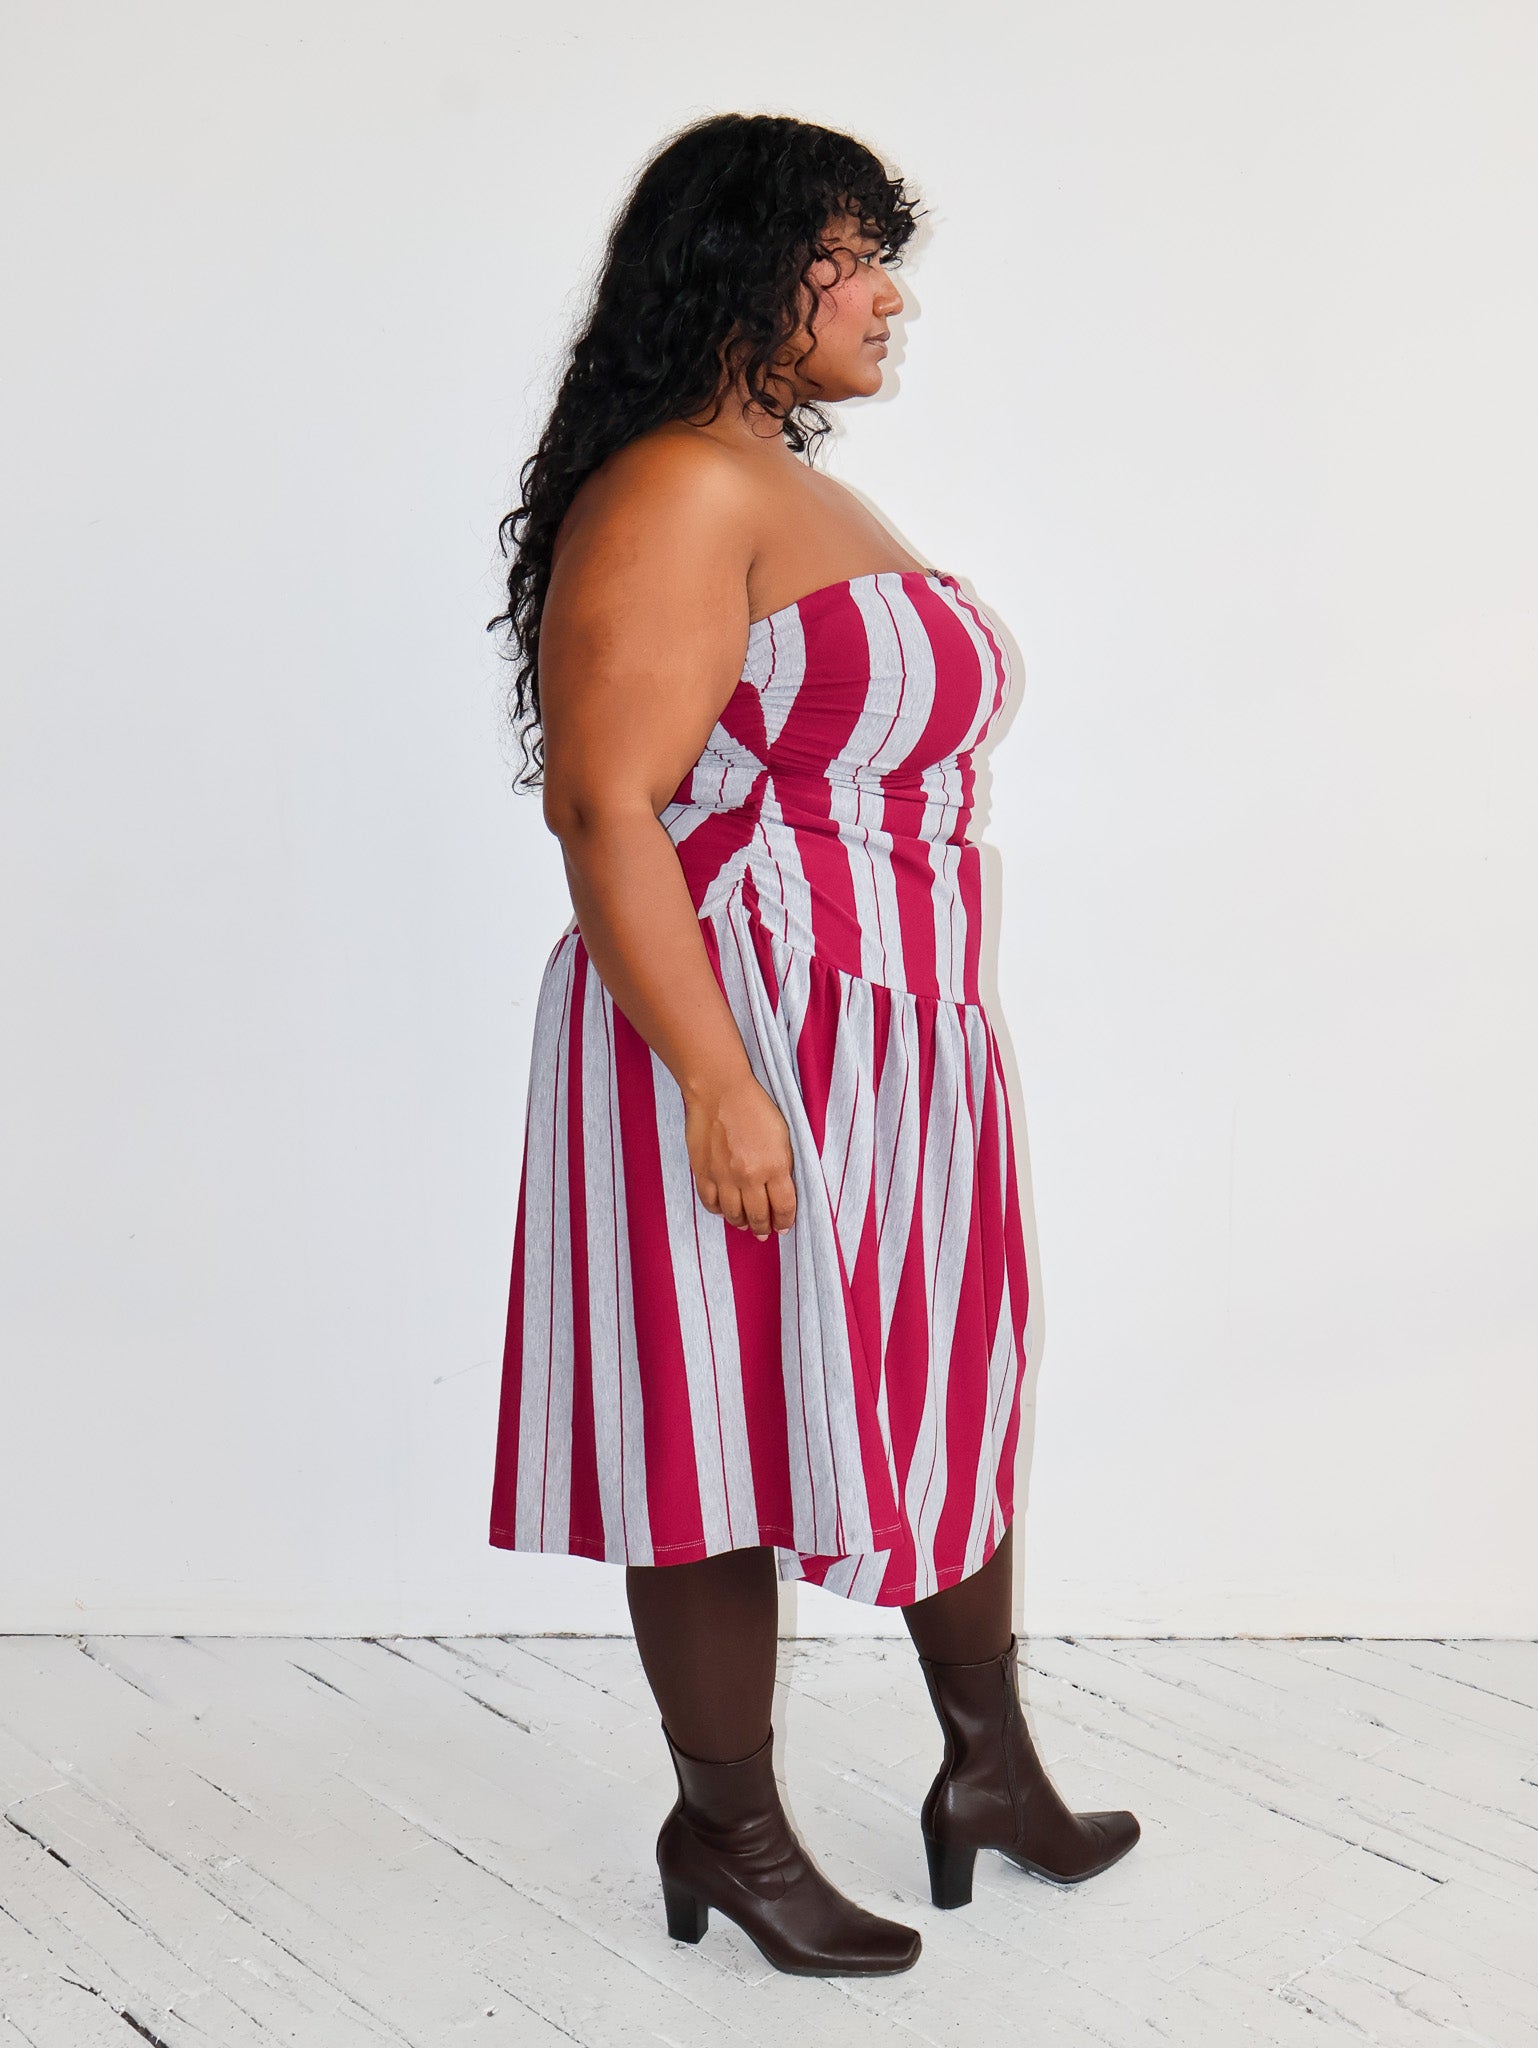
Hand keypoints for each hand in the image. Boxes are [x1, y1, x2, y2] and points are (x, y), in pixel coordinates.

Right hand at [683, 1072, 796, 1239]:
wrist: (720, 1090)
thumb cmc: (755, 1106)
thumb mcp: (783, 1136)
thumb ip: (783, 1167)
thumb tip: (779, 1192)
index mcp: (775, 1167)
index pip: (783, 1207)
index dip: (785, 1222)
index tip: (783, 1227)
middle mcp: (749, 1177)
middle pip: (758, 1216)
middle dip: (764, 1228)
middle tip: (765, 1232)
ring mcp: (724, 1176)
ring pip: (733, 1214)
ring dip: (741, 1223)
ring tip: (745, 1223)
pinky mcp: (703, 1172)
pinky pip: (710, 1203)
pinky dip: (719, 1211)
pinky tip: (724, 1209)